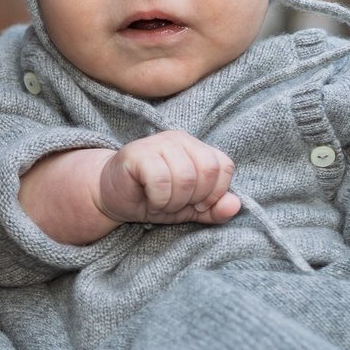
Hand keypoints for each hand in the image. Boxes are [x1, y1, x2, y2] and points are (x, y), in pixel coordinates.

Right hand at [94, 130, 241, 225]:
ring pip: (186, 177)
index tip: (197, 204)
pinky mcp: (137, 153)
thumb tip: (236, 206)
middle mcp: (179, 139)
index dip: (215, 192)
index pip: (223, 166)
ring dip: (174, 201)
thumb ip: (214, 210)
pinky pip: (161, 180)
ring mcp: (157, 142)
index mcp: (196, 147)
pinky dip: (159, 199)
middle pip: (208, 170)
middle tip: (177, 204)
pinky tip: (150, 200)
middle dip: (195, 198)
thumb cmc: (153, 198)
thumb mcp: (189, 210)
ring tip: (161, 203)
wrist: (113, 197)